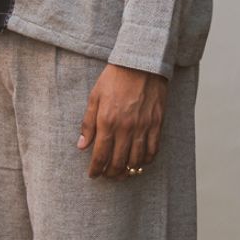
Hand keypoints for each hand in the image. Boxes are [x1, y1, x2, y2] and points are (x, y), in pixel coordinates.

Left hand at [78, 62, 166, 178]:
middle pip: (118, 162)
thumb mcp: (95, 97)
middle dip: (111, 174)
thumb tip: (82, 145)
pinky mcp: (157, 124)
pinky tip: (140, 162)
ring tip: (123, 173)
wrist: (141, 63)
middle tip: (107, 176)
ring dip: (128, 171)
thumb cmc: (115, 78)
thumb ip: (88, 123)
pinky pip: (153, 150)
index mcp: (107, 122)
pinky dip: (146, 160)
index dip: (96, 170)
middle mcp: (126, 128)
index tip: (93, 175)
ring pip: (136, 160)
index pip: (100, 155)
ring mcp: (143, 127)